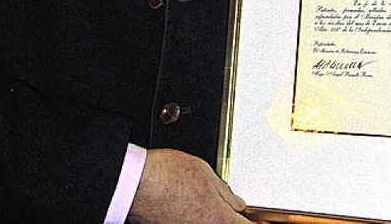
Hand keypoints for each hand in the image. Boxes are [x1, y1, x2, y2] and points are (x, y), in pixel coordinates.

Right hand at [127, 148, 247, 222]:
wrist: (134, 184)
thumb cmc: (165, 175)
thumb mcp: (204, 171)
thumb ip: (224, 191)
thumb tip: (236, 202)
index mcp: (217, 218)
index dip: (252, 223)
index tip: (255, 220)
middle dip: (229, 218)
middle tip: (222, 206)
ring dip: (209, 217)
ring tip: (198, 203)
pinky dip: (193, 218)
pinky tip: (187, 207)